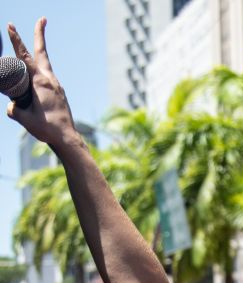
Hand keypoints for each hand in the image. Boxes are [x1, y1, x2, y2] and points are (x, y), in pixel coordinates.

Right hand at [6, 19, 77, 147]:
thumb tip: (11, 107)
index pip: (24, 57)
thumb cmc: (47, 129)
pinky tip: (36, 77)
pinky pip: (47, 77)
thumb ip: (13, 109)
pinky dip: (40, 71)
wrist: (68, 139)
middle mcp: (50, 80)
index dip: (16, 41)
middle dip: (39, 35)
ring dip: (39, 51)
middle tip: (43, 19)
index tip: (10, 26)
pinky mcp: (59, 93)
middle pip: (42, 52)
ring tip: (37, 39)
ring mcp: (57, 86)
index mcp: (41, 82)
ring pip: (45, 64)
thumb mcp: (24, 119)